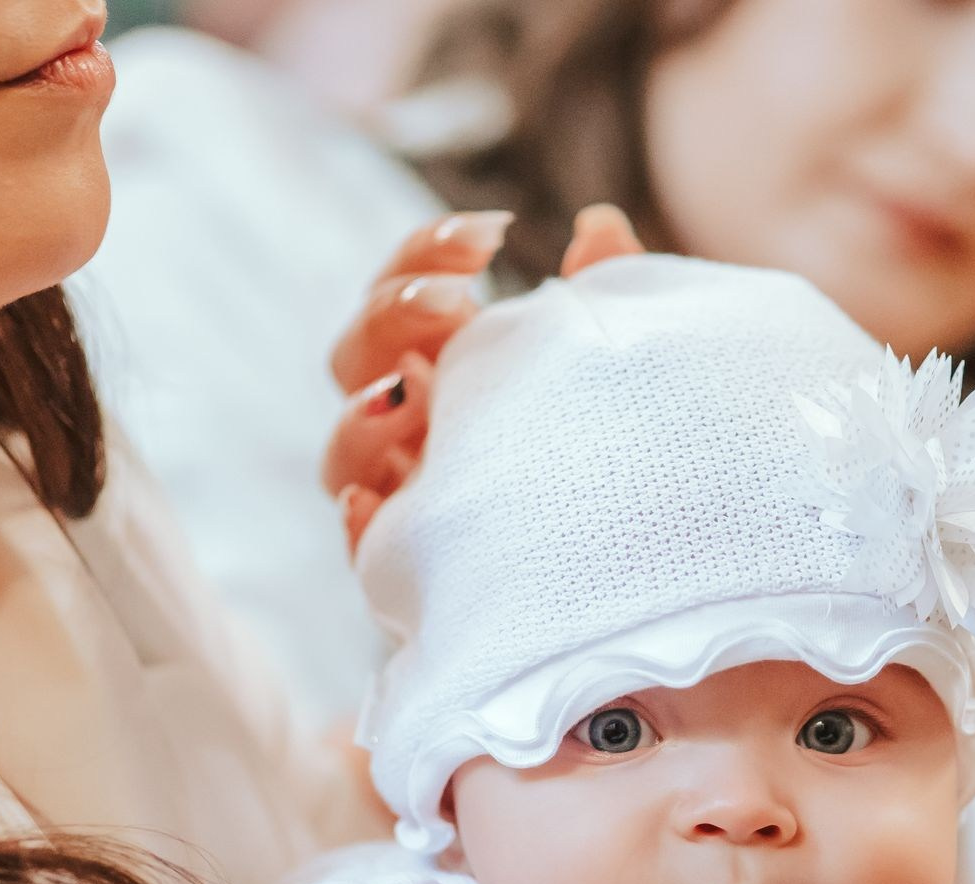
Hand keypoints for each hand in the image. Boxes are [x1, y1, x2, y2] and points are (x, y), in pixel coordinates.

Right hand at [321, 205, 646, 550]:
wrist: (632, 569)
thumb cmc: (609, 449)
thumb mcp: (611, 364)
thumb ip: (605, 293)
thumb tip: (601, 223)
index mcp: (442, 368)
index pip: (396, 294)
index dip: (424, 254)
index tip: (490, 236)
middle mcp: (409, 430)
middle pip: (352, 360)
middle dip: (392, 317)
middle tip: (456, 302)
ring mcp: (403, 498)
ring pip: (342, 457)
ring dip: (363, 418)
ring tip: (413, 395)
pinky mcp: (411, 567)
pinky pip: (361, 548)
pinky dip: (358, 522)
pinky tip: (371, 503)